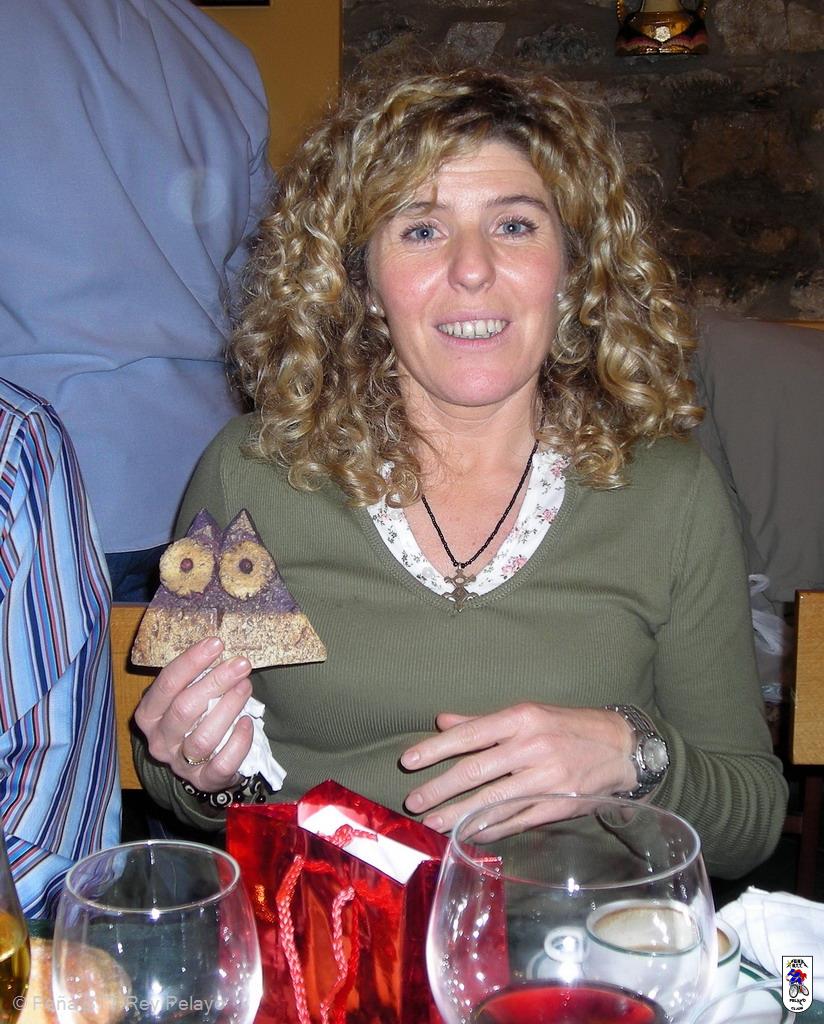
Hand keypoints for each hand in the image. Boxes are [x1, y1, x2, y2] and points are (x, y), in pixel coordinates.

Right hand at [134, 637, 254, 792]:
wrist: (198, 762)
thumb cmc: (194, 718)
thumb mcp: (185, 696)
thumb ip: (194, 679)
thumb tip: (219, 649)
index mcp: (149, 714)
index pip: (166, 684)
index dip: (191, 661)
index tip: (216, 643)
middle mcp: (160, 740)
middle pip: (185, 708)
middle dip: (216, 681)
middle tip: (241, 664)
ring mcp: (180, 764)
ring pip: (203, 737)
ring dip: (229, 708)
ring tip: (246, 687)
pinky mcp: (204, 780)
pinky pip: (222, 764)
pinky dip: (238, 742)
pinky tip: (247, 722)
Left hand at [401, 703, 636, 832]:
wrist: (620, 746)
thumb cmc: (566, 727)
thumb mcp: (527, 714)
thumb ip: (482, 722)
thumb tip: (442, 721)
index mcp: (522, 719)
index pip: (469, 735)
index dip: (436, 749)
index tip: (409, 762)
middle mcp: (533, 747)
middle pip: (476, 771)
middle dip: (439, 789)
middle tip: (414, 802)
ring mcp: (547, 778)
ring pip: (493, 801)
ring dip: (458, 816)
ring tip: (433, 825)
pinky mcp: (558, 805)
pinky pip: (516, 821)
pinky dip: (490, 830)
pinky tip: (468, 835)